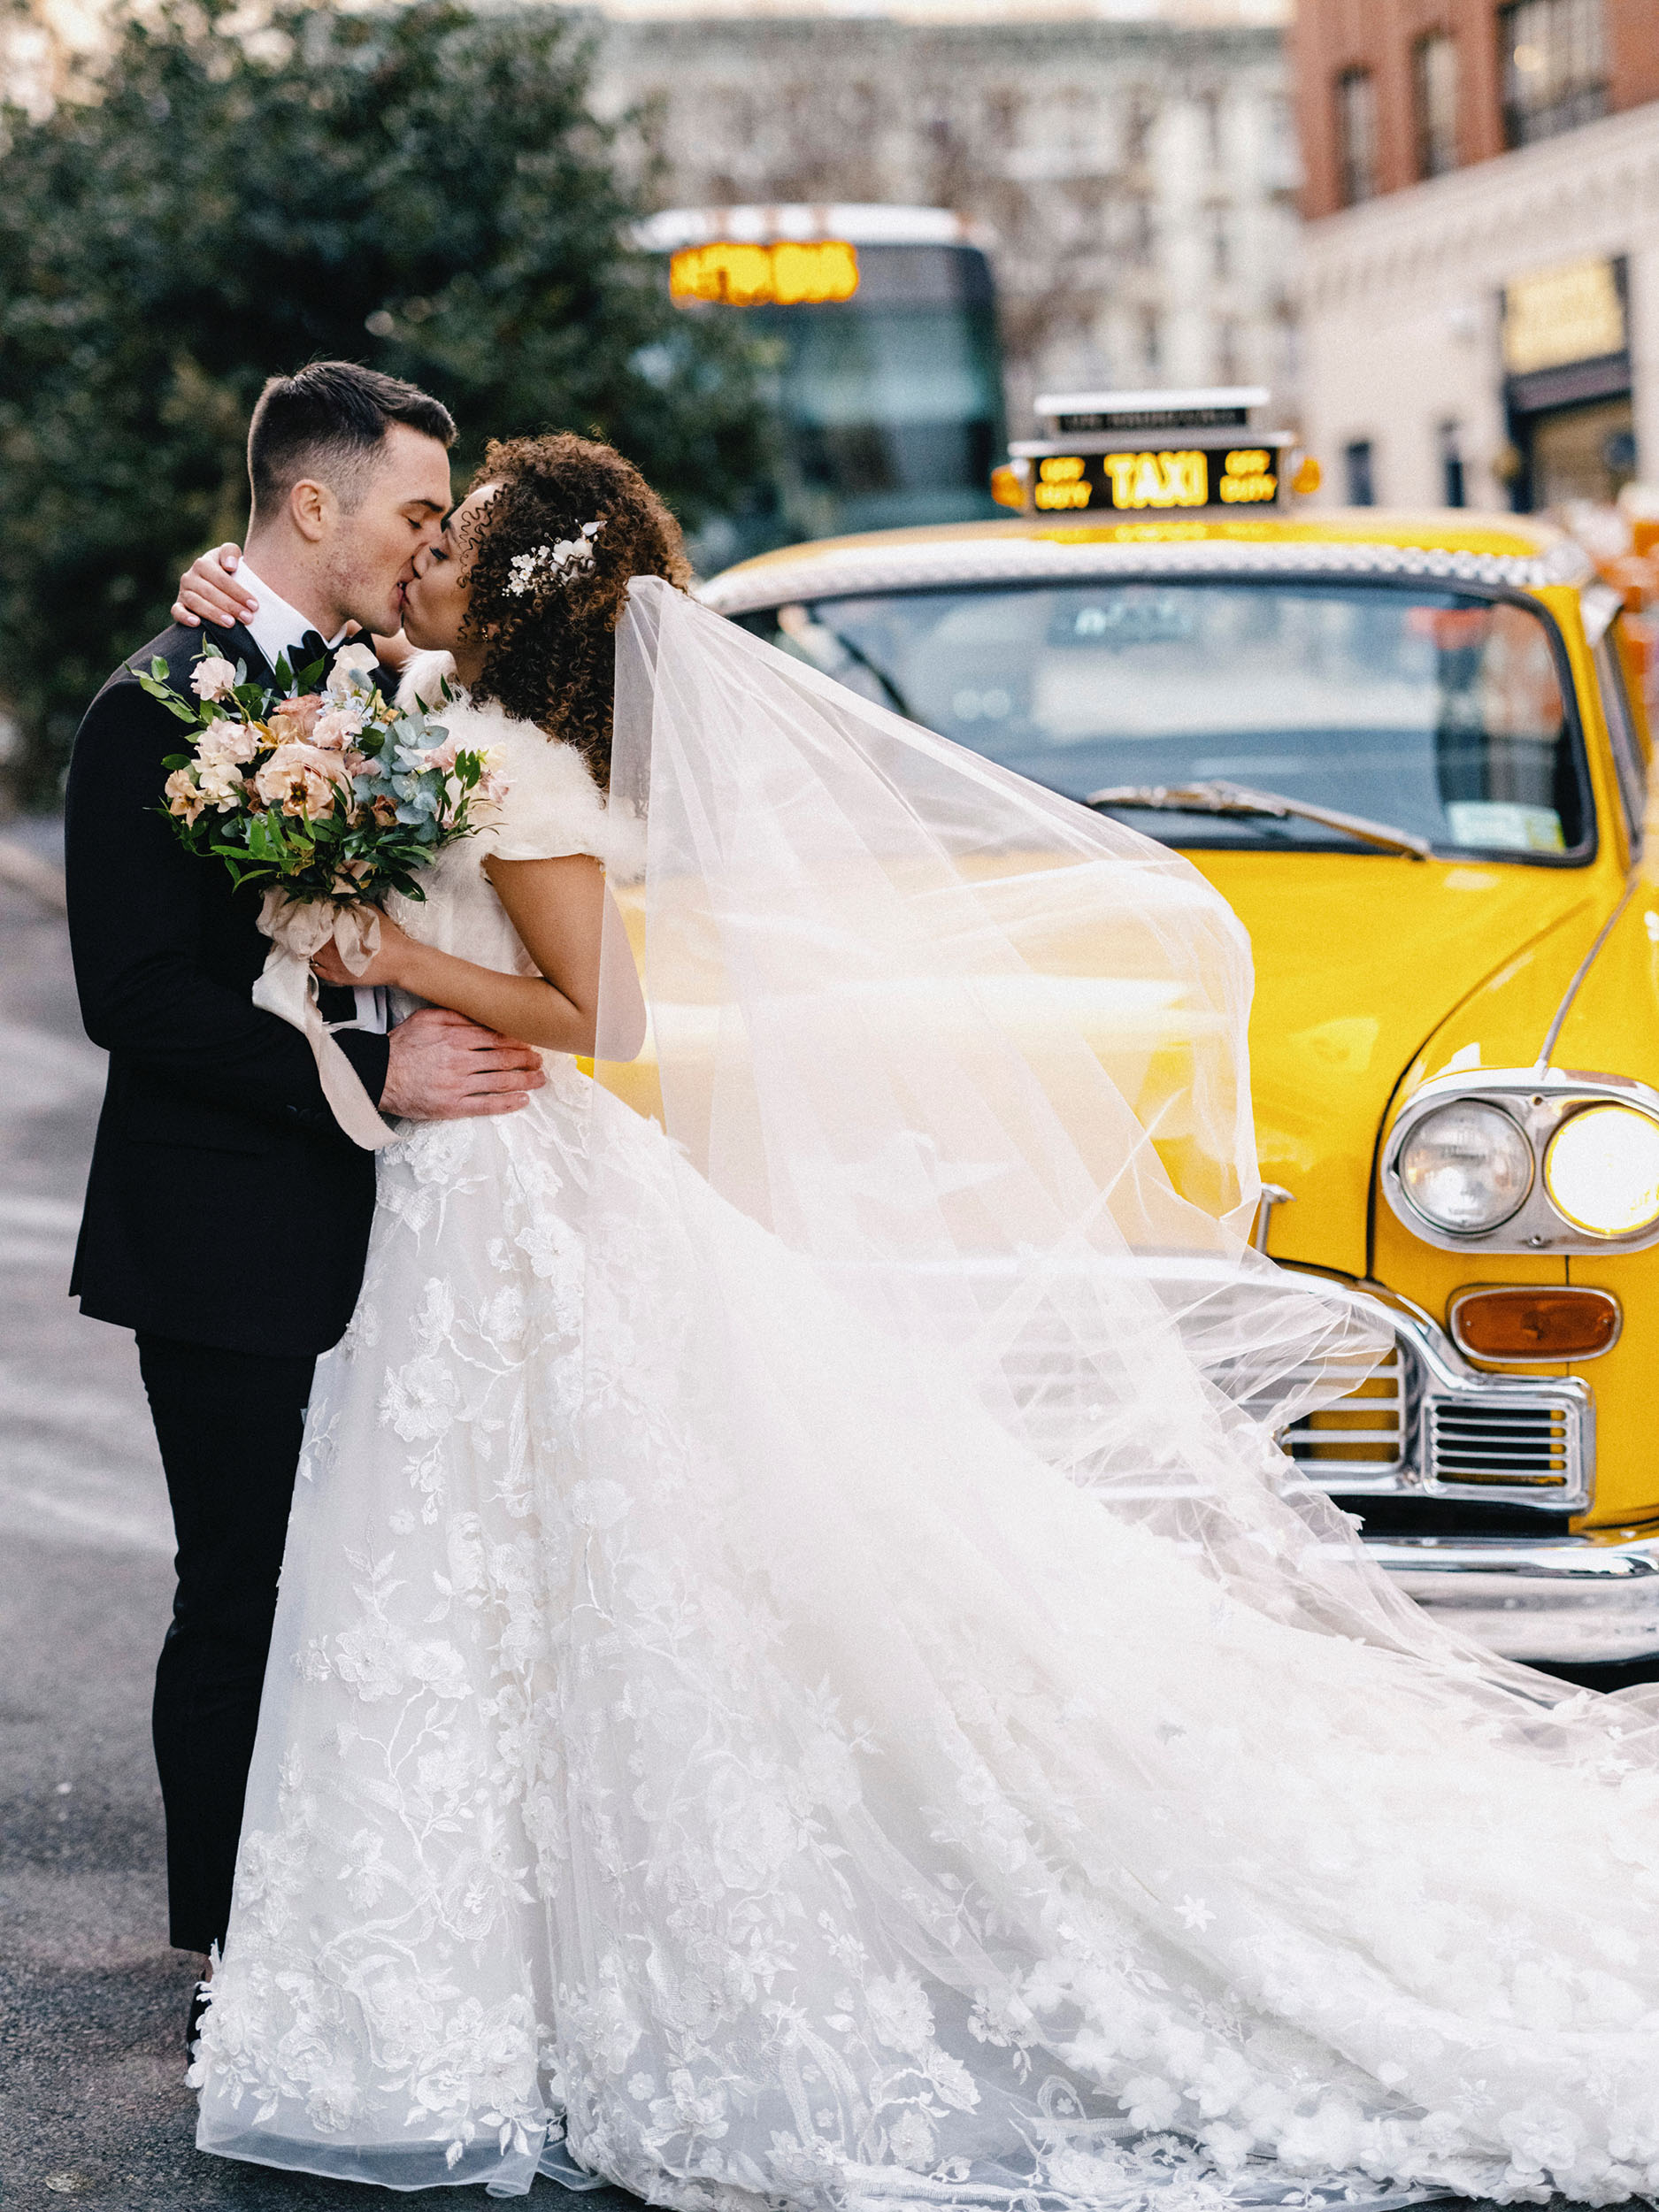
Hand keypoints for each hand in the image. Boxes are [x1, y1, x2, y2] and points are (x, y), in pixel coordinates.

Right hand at [173, 543, 258, 629]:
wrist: (215, 581)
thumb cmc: (227, 570)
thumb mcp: (230, 555)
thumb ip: (230, 552)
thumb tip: (230, 566)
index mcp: (203, 564)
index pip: (221, 579)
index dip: (238, 592)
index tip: (254, 605)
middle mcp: (190, 576)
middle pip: (210, 592)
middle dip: (230, 606)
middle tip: (247, 618)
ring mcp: (183, 591)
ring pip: (196, 603)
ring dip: (214, 614)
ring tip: (231, 624)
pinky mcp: (179, 604)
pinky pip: (177, 611)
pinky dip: (185, 617)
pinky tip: (197, 623)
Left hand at [312, 915, 411, 991]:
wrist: (400, 963)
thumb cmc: (390, 940)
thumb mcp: (373, 914)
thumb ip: (356, 907)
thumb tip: (345, 902)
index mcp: (337, 934)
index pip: (317, 925)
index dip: (317, 920)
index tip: (320, 917)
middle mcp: (331, 952)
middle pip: (312, 941)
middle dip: (314, 934)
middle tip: (318, 929)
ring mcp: (334, 967)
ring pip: (314, 957)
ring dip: (314, 949)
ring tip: (319, 943)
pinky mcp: (340, 979)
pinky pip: (319, 973)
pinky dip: (317, 965)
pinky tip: (320, 960)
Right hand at [378, 1007, 545, 1120]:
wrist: (378, 1074)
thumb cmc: (401, 1045)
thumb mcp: (426, 1018)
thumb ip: (456, 1015)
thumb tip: (482, 1012)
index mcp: (456, 1037)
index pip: (497, 1037)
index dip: (518, 1040)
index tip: (529, 1042)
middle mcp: (461, 1060)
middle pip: (504, 1059)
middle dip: (527, 1060)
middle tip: (539, 1061)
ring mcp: (458, 1085)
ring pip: (501, 1082)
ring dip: (525, 1080)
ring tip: (539, 1079)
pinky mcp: (452, 1106)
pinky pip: (486, 1105)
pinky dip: (508, 1103)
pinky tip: (522, 1100)